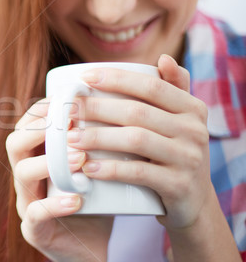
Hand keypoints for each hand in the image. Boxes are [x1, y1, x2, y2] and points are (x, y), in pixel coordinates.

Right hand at [6, 99, 112, 261]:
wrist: (92, 250)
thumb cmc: (100, 199)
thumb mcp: (103, 164)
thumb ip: (112, 135)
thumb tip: (143, 88)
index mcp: (39, 154)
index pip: (30, 121)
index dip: (46, 107)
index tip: (73, 99)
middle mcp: (27, 174)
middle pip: (15, 142)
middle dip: (41, 129)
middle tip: (74, 124)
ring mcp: (27, 202)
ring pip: (22, 175)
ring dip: (50, 163)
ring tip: (81, 159)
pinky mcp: (35, 230)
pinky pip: (35, 215)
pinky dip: (55, 205)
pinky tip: (78, 200)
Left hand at [72, 55, 213, 229]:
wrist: (194, 203)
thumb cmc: (174, 154)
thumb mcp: (179, 122)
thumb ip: (171, 89)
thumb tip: (161, 58)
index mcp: (192, 108)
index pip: (151, 85)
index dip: (116, 79)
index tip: (84, 77)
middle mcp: (195, 130)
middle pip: (137, 112)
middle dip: (97, 109)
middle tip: (67, 111)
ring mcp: (189, 159)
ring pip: (136, 140)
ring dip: (98, 137)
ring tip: (70, 139)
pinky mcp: (178, 186)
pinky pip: (139, 173)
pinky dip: (110, 169)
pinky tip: (88, 167)